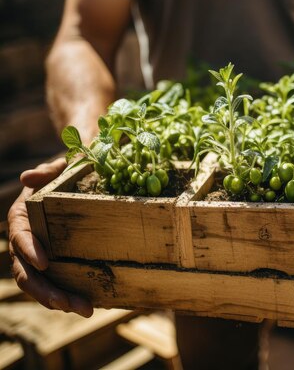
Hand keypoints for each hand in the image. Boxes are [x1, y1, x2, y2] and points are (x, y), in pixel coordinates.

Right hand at [8, 158, 92, 316]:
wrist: (84, 180)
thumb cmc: (69, 172)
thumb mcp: (60, 167)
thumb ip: (47, 170)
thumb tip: (27, 177)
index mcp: (23, 218)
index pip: (21, 238)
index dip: (29, 251)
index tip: (45, 263)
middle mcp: (28, 241)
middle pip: (26, 272)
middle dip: (45, 290)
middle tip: (67, 303)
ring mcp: (40, 256)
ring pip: (41, 285)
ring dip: (60, 300)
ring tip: (85, 309)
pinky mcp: (58, 264)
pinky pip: (58, 284)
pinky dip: (70, 297)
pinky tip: (90, 305)